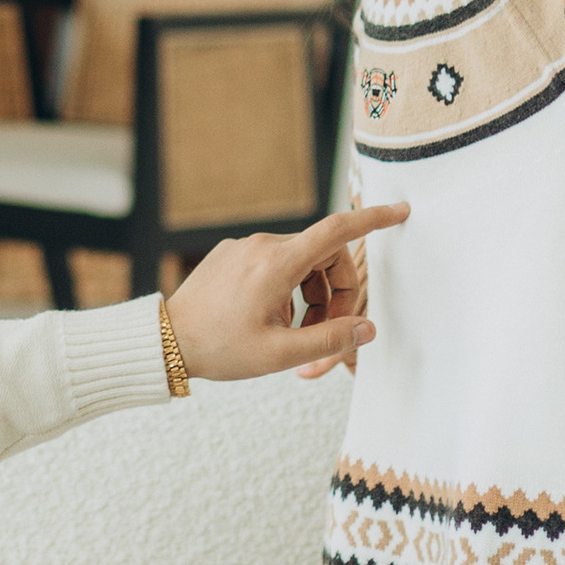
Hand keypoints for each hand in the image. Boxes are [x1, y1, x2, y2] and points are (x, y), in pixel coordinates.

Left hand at [165, 203, 406, 384]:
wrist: (165, 342)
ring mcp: (244, 248)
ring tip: (291, 334)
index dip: (373, 219)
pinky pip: (274, 265)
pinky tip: (267, 321)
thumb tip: (367, 328)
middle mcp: (261, 246)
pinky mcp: (231, 255)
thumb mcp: (280, 354)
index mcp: (276, 263)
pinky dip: (286, 290)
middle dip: (335, 293)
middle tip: (326, 333)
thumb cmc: (220, 348)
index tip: (400, 211)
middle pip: (323, 256)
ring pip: (300, 263)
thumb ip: (329, 339)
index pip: (336, 230)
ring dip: (310, 296)